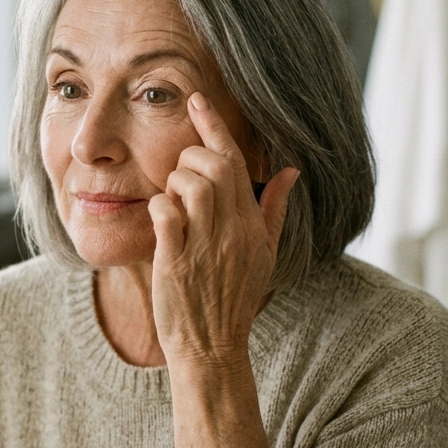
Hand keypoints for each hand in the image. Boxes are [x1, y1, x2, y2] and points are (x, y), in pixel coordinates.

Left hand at [148, 92, 298, 365]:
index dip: (212, 125)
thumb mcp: (265, 254)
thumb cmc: (234, 299)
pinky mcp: (177, 264)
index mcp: (253, 225)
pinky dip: (157, 209)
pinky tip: (161, 223)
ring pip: (188, 185)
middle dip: (187, 161)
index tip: (195, 99)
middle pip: (210, 166)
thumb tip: (290, 170)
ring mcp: (205, 247)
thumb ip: (275, 209)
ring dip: (172, 185)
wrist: (213, 349)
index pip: (235, 161)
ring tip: (174, 206)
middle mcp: (232, 232)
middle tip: (180, 182)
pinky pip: (164, 214)